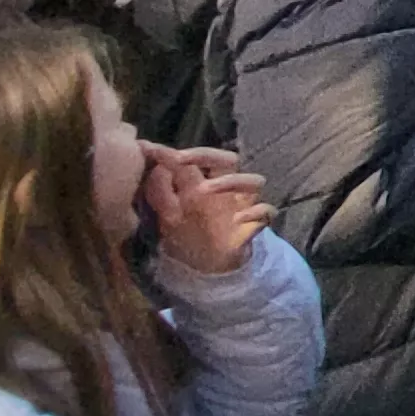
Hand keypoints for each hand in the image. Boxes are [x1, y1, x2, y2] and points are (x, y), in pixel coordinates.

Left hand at [140, 145, 273, 273]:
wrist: (210, 266)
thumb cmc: (191, 234)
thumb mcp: (168, 216)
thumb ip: (159, 194)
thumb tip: (150, 169)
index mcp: (206, 182)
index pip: (195, 160)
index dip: (174, 153)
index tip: (149, 149)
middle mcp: (227, 189)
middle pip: (227, 159)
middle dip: (203, 155)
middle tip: (176, 159)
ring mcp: (243, 205)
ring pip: (253, 181)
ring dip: (230, 181)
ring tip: (202, 190)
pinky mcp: (255, 225)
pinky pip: (265, 213)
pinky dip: (255, 213)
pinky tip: (238, 219)